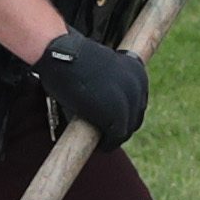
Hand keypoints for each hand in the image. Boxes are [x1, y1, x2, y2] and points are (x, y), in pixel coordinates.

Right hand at [32, 31, 148, 145]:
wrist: (60, 56)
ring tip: (99, 139)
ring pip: (127, 129)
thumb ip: (110, 87)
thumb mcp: (100, 71)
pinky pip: (116, 137)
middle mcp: (138, 84)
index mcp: (137, 70)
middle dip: (120, 127)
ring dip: (114, 137)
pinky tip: (98, 144)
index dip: (123, 114)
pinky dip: (108, 143)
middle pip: (135, 117)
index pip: (136, 102)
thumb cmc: (71, 61)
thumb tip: (107, 113)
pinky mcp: (118, 114)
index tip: (109, 121)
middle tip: (103, 134)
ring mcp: (129, 99)